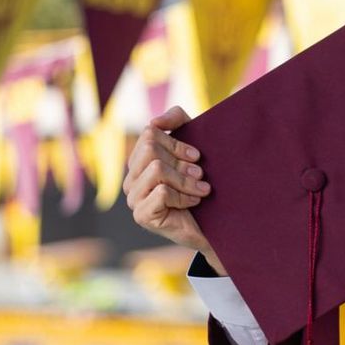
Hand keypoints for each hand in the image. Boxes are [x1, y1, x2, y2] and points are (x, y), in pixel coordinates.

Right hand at [124, 106, 226, 274]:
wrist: (213, 224)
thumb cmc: (201, 183)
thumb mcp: (192, 146)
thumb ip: (177, 121)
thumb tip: (156, 120)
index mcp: (140, 161)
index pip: (150, 134)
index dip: (176, 141)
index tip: (197, 155)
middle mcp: (131, 179)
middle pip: (150, 149)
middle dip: (181, 160)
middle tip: (200, 173)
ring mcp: (133, 198)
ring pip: (157, 170)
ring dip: (186, 179)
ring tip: (201, 188)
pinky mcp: (142, 215)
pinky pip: (162, 192)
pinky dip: (184, 196)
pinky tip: (193, 202)